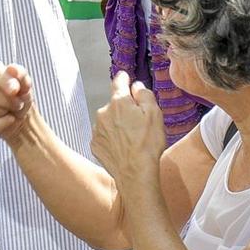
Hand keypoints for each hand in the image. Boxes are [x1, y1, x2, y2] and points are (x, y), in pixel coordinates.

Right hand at [0, 59, 36, 143]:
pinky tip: (6, 120)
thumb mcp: (25, 83)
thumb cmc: (18, 95)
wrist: (15, 115)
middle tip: (17, 103)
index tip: (15, 91)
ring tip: (9, 110)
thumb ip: (20, 74)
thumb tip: (11, 70)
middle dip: (9, 101)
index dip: (5, 82)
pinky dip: (0, 125)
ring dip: (5, 113)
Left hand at [90, 70, 167, 185]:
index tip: (124, 76)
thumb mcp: (154, 114)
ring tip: (132, 139)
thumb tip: (136, 86)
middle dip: (124, 109)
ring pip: (109, 120)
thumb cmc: (147, 144)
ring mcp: (97, 129)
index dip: (123, 78)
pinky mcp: (95, 144)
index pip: (119, 82)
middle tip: (138, 123)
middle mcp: (103, 112)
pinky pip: (104, 136)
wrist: (135, 173)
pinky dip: (112, 139)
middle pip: (115, 104)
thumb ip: (144, 95)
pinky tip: (123, 147)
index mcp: (118, 102)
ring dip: (117, 125)